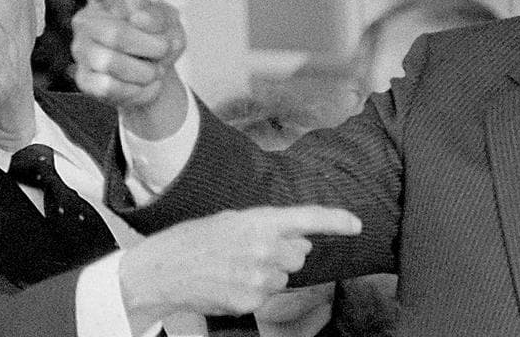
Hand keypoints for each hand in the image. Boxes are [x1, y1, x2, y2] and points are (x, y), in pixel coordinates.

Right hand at [70, 0, 185, 116]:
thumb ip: (159, 17)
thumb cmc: (159, 38)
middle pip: (116, 34)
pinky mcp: (84, 79)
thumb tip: (139, 19)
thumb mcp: (170, 24)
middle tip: (162, 50)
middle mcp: (88, 21)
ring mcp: (82, 50)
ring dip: (144, 71)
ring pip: (110, 63)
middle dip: (150, 47)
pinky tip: (140, 83)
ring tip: (152, 69)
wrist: (156, 72)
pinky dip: (134, 89)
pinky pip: (108, 87)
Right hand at [118, 206, 361, 326]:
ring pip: (284, 277)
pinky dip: (253, 291)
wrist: (163, 270)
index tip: (356, 224)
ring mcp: (259, 278)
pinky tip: (229, 282)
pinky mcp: (251, 301)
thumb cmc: (195, 240)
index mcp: (260, 221)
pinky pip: (267, 295)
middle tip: (253, 250)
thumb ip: (269, 227)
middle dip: (284, 253)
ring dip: (268, 273)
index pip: (308, 218)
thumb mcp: (232, 220)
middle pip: (299, 255)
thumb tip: (301, 244)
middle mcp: (265, 248)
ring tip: (235, 266)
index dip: (336, 220)